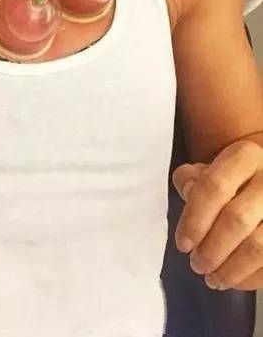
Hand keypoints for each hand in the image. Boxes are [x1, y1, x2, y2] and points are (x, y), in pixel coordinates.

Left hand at [173, 140, 262, 290]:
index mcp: (245, 156)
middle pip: (236, 219)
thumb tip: (188, 191)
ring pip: (259, 246)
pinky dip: (251, 277)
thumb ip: (192, 180)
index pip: (213, 186)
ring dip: (231, 268)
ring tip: (212, 277)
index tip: (182, 245)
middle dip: (211, 249)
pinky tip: (235, 281)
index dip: (194, 219)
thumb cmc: (232, 180)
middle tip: (196, 264)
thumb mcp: (209, 170)